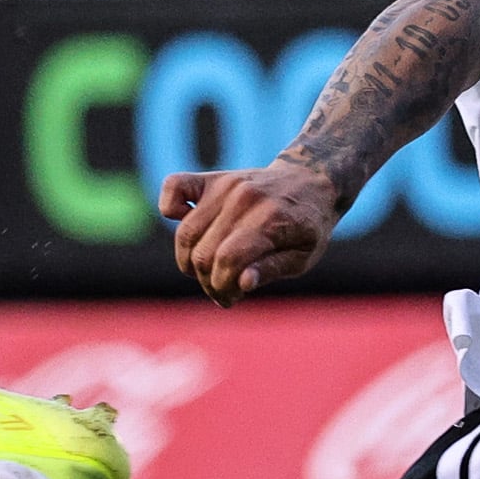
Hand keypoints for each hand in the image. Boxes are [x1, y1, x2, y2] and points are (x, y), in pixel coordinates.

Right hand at [162, 159, 344, 305]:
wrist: (310, 181)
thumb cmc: (308, 226)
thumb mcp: (304, 256)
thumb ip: (272, 269)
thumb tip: (242, 284)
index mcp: (271, 220)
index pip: (229, 260)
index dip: (223, 287)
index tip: (231, 299)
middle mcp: (244, 199)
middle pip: (204, 252)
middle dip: (208, 282)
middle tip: (223, 291)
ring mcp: (225, 186)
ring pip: (185, 232)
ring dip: (189, 262)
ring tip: (210, 272)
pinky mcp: (211, 179)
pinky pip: (173, 187)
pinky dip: (169, 208)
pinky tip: (185, 225)